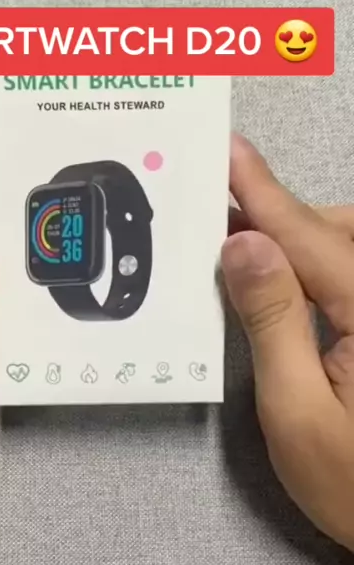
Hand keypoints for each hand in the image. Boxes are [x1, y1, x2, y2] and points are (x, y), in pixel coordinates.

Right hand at [222, 133, 353, 551]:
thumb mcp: (295, 411)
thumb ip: (270, 321)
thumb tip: (241, 247)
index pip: (309, 237)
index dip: (261, 193)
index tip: (227, 153)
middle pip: (337, 231)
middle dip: (281, 221)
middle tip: (224, 227)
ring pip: (351, 246)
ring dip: (304, 242)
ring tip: (255, 264)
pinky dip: (325, 265)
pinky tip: (296, 288)